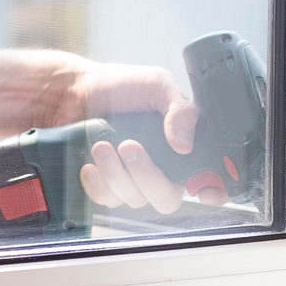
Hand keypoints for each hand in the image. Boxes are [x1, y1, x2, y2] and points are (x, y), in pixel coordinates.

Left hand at [56, 60, 228, 213]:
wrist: (73, 90)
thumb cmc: (118, 86)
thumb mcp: (157, 85)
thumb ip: (180, 109)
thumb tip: (184, 144)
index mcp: (182, 148)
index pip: (207, 181)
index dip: (212, 192)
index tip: (204, 192)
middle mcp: (160, 169)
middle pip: (167, 198)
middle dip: (148, 176)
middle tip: (129, 147)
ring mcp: (132, 180)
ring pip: (134, 199)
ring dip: (116, 174)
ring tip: (100, 145)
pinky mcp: (105, 184)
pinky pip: (106, 201)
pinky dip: (98, 186)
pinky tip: (89, 166)